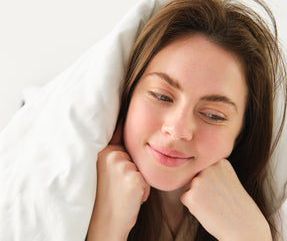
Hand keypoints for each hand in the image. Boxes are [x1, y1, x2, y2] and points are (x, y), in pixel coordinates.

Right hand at [87, 125, 149, 240]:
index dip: (126, 122)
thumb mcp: (105, 170)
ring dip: (138, 180)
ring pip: (141, 167)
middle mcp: (111, 155)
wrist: (104, 225)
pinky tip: (132, 198)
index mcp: (103, 151)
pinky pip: (146, 180)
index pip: (120, 131)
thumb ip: (114, 153)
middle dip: (132, 168)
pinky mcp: (134, 179)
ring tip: (124, 192)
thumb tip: (126, 130)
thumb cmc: (106, 197)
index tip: (129, 99)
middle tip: (119, 185)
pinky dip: (143, 190)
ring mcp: (122, 166)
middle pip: (134, 153)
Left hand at [180, 159, 271, 240]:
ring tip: (215, 205)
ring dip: (197, 196)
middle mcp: (208, 167)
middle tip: (219, 200)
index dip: (212, 182)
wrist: (246, 229)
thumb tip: (191, 171)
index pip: (205, 168)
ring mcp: (198, 181)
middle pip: (195, 176)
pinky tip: (208, 211)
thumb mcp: (228, 179)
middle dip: (203, 188)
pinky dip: (193, 207)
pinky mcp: (190, 196)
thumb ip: (212, 171)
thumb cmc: (237, 206)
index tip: (224, 190)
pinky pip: (185, 198)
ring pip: (189, 186)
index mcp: (219, 161)